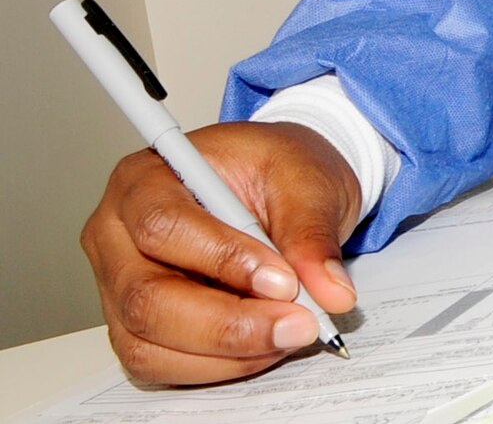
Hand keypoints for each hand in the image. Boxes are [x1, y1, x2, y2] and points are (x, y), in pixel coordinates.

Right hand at [81, 121, 362, 384]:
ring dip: (226, 353)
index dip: (222, 260)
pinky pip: (161, 365)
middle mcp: (117, 236)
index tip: (284, 281)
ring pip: (148, 343)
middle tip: (298, 325)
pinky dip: (218, 366)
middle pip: (145, 297)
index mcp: (145, 179)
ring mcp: (118, 287)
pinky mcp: (135, 327)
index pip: (163, 225)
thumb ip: (312, 232)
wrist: (278, 187)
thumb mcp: (306, 178)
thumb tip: (331, 293)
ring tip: (290, 335)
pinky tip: (265, 346)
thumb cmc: (277, 170)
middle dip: (227, 323)